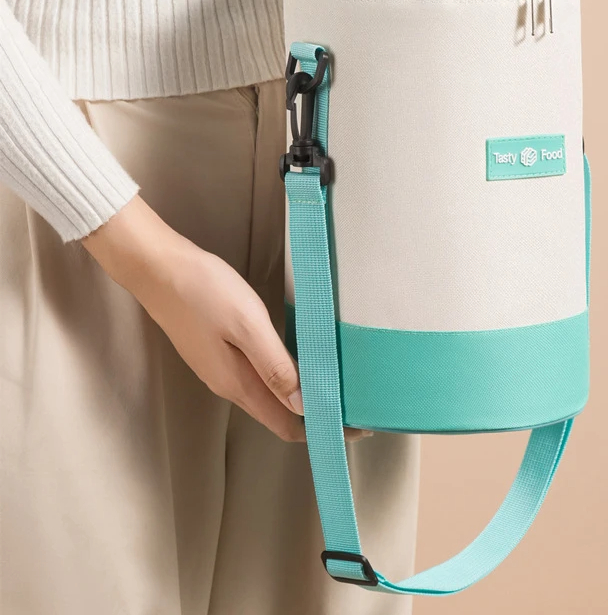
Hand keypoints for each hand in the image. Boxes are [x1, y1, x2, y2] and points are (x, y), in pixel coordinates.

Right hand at [82, 195, 370, 442]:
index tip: (357, 428)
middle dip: (316, 417)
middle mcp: (229, 384)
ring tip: (334, 388)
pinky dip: (284, 378)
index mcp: (238, 384)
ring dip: (301, 398)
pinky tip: (299, 364)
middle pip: (279, 414)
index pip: (287, 425)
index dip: (322, 431)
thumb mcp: (247, 325)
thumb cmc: (204, 292)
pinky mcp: (217, 350)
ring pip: (268, 395)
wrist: (156, 268)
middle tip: (355, 407)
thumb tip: (304, 406)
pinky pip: (258, 376)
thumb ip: (275, 366)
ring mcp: (220, 368)